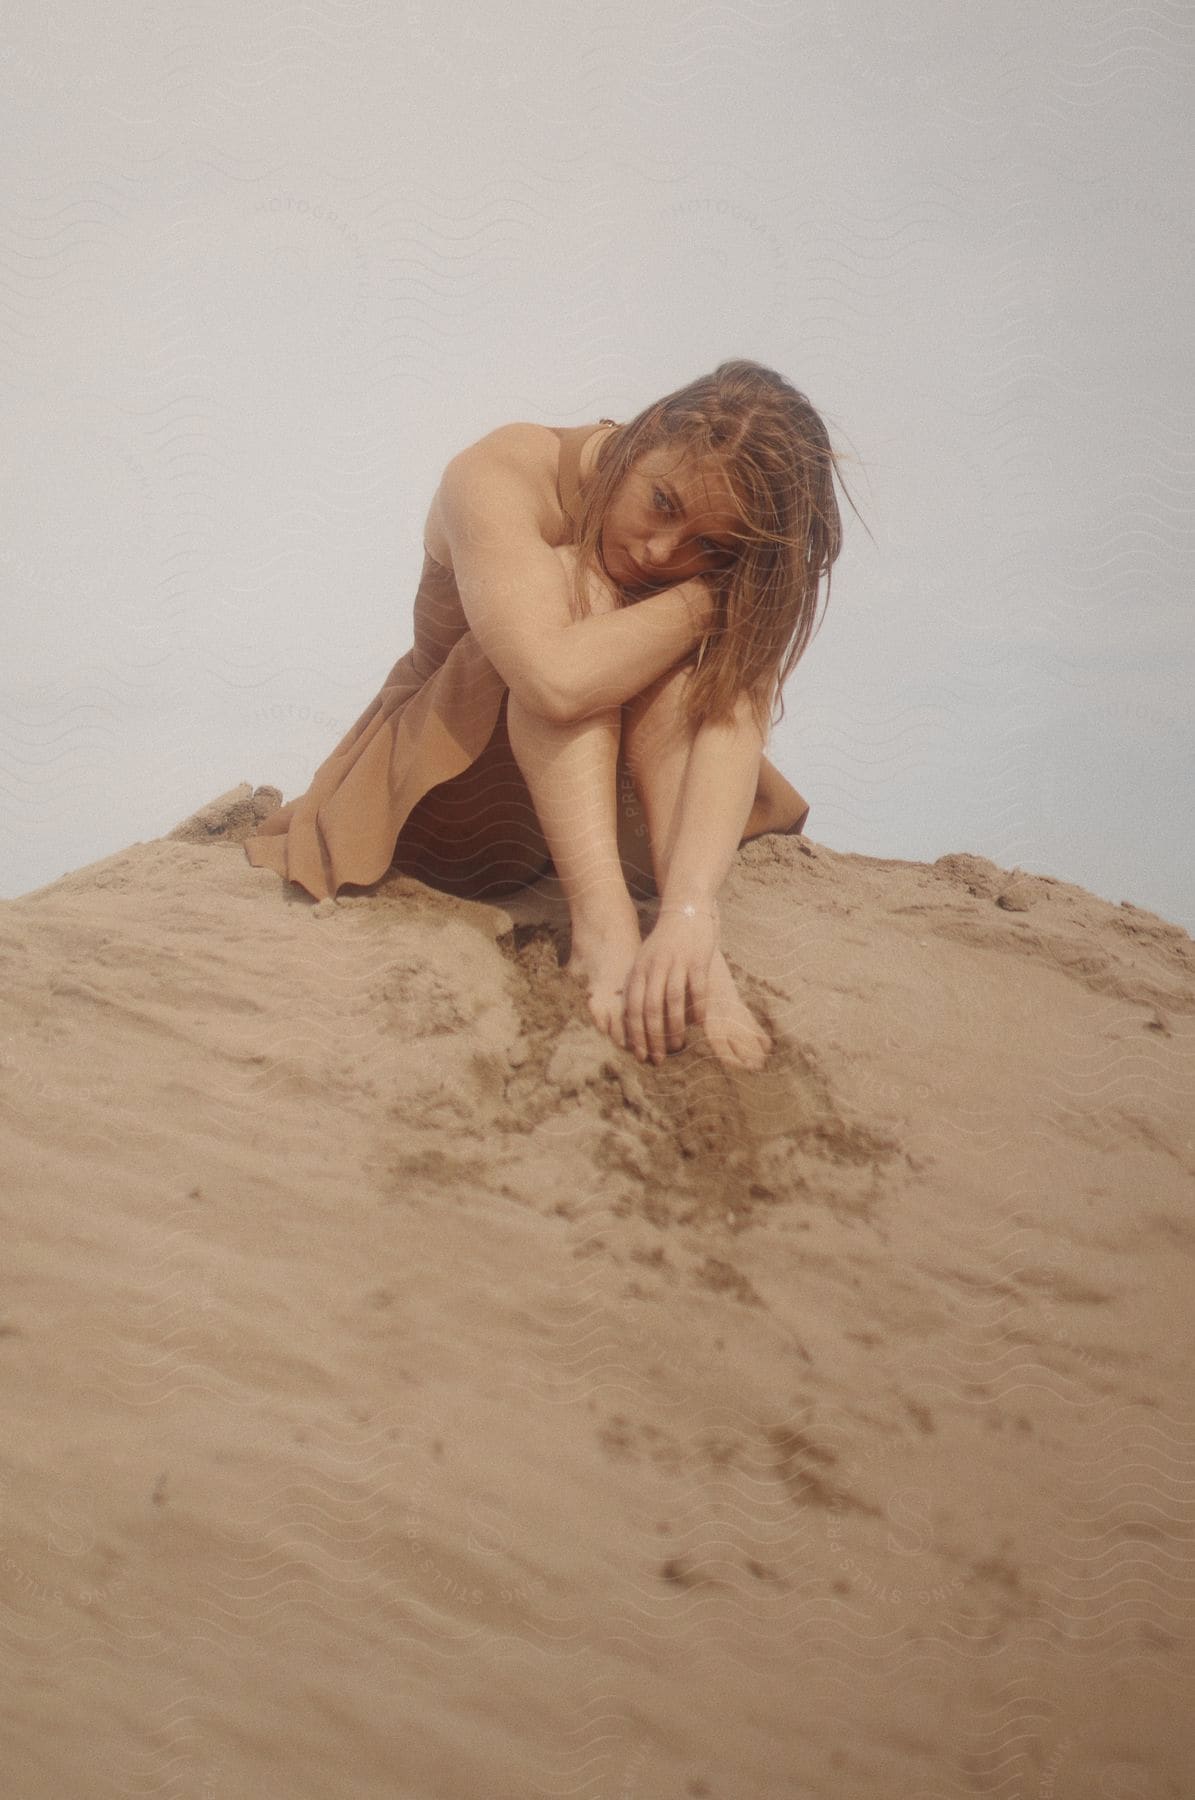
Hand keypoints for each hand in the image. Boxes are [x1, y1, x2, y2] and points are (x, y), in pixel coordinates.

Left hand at [622, 908, 717, 1063]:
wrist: (685, 911)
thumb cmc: (665, 943)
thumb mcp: (644, 961)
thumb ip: (639, 985)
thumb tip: (635, 1020)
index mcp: (639, 970)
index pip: (632, 1007)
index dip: (635, 1033)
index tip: (640, 1054)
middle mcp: (654, 967)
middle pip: (650, 1008)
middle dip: (653, 1037)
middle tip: (659, 1058)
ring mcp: (676, 963)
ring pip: (672, 1001)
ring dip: (675, 1027)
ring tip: (678, 1046)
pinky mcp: (697, 959)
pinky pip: (697, 989)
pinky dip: (698, 1008)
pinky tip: (700, 1024)